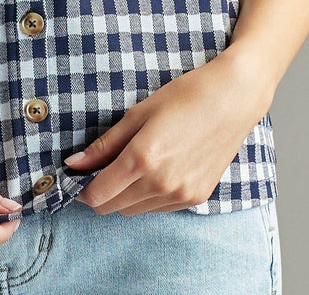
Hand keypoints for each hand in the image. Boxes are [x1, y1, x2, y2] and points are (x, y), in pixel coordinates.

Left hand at [69, 50, 272, 215]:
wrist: (233, 98)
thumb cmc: (185, 96)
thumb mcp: (138, 113)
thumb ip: (105, 144)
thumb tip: (74, 163)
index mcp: (143, 160)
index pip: (98, 195)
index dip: (81, 189)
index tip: (76, 177)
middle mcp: (162, 184)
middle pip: (113, 207)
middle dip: (99, 193)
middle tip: (98, 169)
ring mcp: (181, 195)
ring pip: (135, 210)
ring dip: (123, 196)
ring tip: (128, 165)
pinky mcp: (196, 198)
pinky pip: (159, 208)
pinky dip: (146, 197)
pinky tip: (152, 171)